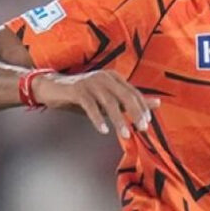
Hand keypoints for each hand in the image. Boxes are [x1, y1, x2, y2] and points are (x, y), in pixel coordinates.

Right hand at [31, 70, 159, 137]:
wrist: (51, 87)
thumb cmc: (82, 95)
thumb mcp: (107, 99)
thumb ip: (129, 101)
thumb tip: (158, 103)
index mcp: (114, 77)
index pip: (133, 92)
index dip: (142, 107)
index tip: (148, 122)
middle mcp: (105, 77)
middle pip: (125, 96)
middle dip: (135, 113)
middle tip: (142, 128)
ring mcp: (91, 82)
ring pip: (110, 102)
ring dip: (119, 120)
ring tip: (125, 134)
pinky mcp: (78, 90)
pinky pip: (90, 106)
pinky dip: (98, 118)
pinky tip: (103, 130)